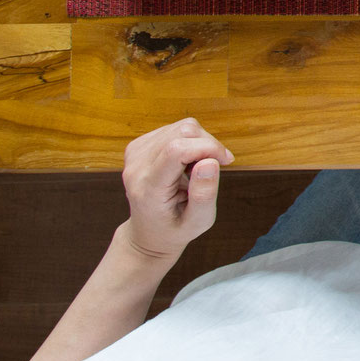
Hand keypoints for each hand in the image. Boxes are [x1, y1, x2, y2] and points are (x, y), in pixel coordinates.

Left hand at [117, 118, 233, 262]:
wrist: (148, 233)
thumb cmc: (174, 230)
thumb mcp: (197, 223)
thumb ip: (204, 195)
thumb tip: (209, 161)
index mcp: (148, 189)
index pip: (176, 150)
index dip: (208, 147)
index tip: (225, 161)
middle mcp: (136, 168)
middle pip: (181, 133)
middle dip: (208, 144)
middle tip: (215, 167)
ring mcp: (134, 155)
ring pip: (180, 127)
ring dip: (200, 142)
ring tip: (200, 167)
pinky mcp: (138, 146)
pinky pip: (173, 129)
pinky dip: (189, 140)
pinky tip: (188, 161)